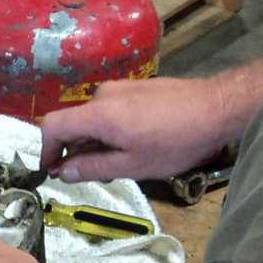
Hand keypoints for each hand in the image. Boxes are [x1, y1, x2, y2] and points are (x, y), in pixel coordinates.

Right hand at [40, 77, 236, 183]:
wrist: (216, 108)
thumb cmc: (175, 142)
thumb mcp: (132, 165)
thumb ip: (92, 167)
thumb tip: (62, 171)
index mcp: (98, 114)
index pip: (53, 125)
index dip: (46, 149)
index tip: (53, 170)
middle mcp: (103, 95)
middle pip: (74, 123)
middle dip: (76, 150)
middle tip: (94, 175)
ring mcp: (121, 88)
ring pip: (94, 118)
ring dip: (96, 142)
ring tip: (121, 163)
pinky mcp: (137, 87)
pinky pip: (111, 110)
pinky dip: (111, 130)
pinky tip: (135, 144)